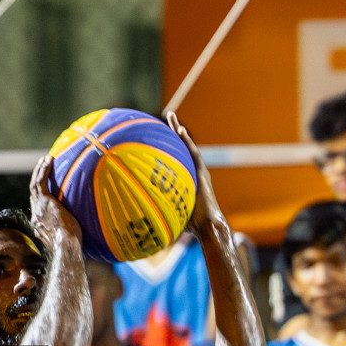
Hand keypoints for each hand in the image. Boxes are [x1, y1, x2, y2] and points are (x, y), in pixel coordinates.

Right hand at [29, 153, 81, 248]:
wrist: (65, 245)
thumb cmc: (72, 246)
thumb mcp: (68, 239)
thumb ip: (70, 233)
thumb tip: (82, 233)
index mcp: (40, 225)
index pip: (37, 208)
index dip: (40, 197)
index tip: (45, 189)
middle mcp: (36, 216)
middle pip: (34, 194)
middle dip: (37, 180)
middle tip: (43, 169)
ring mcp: (38, 208)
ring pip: (34, 185)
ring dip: (39, 171)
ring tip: (45, 160)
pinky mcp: (44, 201)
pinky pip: (41, 181)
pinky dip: (44, 170)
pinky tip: (49, 160)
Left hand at [165, 112, 223, 231]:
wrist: (208, 226)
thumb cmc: (190, 225)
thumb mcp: (171, 214)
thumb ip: (159, 210)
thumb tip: (138, 218)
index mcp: (187, 180)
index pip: (176, 160)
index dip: (168, 149)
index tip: (158, 138)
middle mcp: (194, 173)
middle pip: (182, 149)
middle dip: (174, 134)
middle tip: (166, 119)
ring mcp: (199, 171)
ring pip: (188, 147)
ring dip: (180, 132)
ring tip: (171, 118)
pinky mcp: (202, 173)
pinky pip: (193, 153)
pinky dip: (187, 141)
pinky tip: (179, 130)